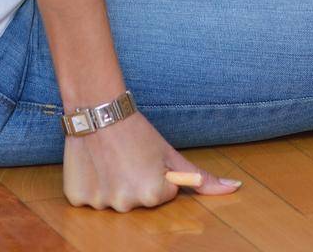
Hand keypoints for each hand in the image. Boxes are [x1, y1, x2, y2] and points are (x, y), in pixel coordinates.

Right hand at [62, 110, 239, 210]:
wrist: (98, 108)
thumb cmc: (138, 130)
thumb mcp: (171, 154)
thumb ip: (202, 178)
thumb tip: (235, 189)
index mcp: (154, 194)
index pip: (163, 195)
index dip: (156, 174)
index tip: (146, 157)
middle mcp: (127, 205)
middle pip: (138, 201)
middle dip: (135, 182)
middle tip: (128, 157)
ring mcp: (101, 204)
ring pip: (113, 201)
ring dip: (112, 185)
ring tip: (110, 159)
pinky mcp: (76, 200)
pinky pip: (89, 200)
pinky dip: (91, 186)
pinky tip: (94, 166)